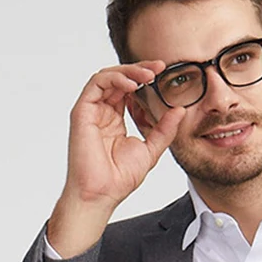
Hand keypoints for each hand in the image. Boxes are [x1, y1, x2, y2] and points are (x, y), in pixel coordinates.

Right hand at [63, 60, 185, 210]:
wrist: (102, 194)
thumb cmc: (119, 178)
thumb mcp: (151, 149)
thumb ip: (164, 130)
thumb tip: (179, 110)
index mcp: (115, 119)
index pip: (129, 90)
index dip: (145, 79)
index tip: (164, 73)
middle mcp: (102, 112)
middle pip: (119, 79)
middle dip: (140, 70)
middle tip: (159, 67)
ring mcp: (91, 111)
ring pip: (108, 77)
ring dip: (129, 72)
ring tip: (148, 75)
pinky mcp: (82, 112)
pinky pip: (96, 84)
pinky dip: (114, 78)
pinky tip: (132, 85)